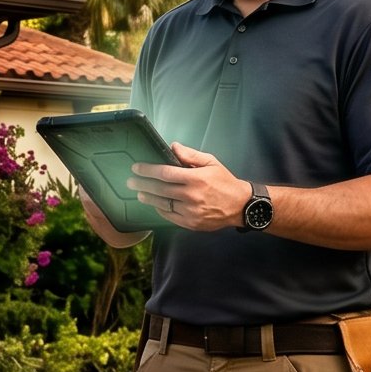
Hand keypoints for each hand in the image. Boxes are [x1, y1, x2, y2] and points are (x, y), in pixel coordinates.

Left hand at [127, 142, 255, 231]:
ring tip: (139, 193)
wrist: (240, 206)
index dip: (147, 170)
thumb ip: (190, 155)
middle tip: (130, 181)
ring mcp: (191, 212)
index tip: (136, 168)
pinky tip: (155, 204)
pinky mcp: (191, 223)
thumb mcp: (211, 162)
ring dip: (148, 198)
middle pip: (159, 189)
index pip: (165, 173)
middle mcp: (192, 196)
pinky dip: (160, 209)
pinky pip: (170, 216)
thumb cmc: (225, 182)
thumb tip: (173, 147)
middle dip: (142, 184)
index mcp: (196, 178)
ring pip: (163, 204)